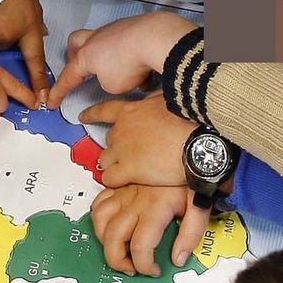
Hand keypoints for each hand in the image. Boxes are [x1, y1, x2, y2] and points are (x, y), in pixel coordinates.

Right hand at [46, 11, 195, 108]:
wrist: (155, 38)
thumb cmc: (129, 62)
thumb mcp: (112, 86)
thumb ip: (107, 83)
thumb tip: (114, 77)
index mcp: (86, 55)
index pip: (68, 76)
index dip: (59, 91)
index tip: (52, 101)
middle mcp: (97, 38)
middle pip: (76, 42)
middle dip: (75, 55)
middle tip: (81, 68)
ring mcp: (115, 29)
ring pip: (104, 41)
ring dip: (109, 58)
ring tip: (124, 74)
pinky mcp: (134, 26)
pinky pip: (126, 41)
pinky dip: (131, 55)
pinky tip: (144, 67)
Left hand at [80, 94, 194, 187]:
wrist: (198, 142)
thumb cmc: (190, 121)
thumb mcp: (167, 102)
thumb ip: (153, 103)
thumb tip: (153, 100)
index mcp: (130, 112)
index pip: (103, 111)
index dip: (92, 115)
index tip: (83, 117)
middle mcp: (121, 130)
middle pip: (108, 140)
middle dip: (116, 148)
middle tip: (131, 154)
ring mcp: (122, 151)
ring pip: (104, 161)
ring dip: (113, 165)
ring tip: (129, 170)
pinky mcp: (128, 170)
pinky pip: (109, 178)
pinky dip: (114, 181)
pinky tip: (125, 182)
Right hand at [90, 185, 214, 275]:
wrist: (187, 149)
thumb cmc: (193, 176)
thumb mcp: (200, 205)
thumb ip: (190, 234)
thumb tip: (178, 259)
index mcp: (154, 208)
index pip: (140, 246)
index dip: (144, 265)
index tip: (153, 270)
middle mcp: (134, 201)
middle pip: (113, 238)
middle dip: (118, 260)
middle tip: (131, 267)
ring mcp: (123, 192)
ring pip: (99, 220)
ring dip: (104, 240)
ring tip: (119, 248)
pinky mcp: (119, 185)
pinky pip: (98, 201)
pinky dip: (98, 216)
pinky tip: (110, 224)